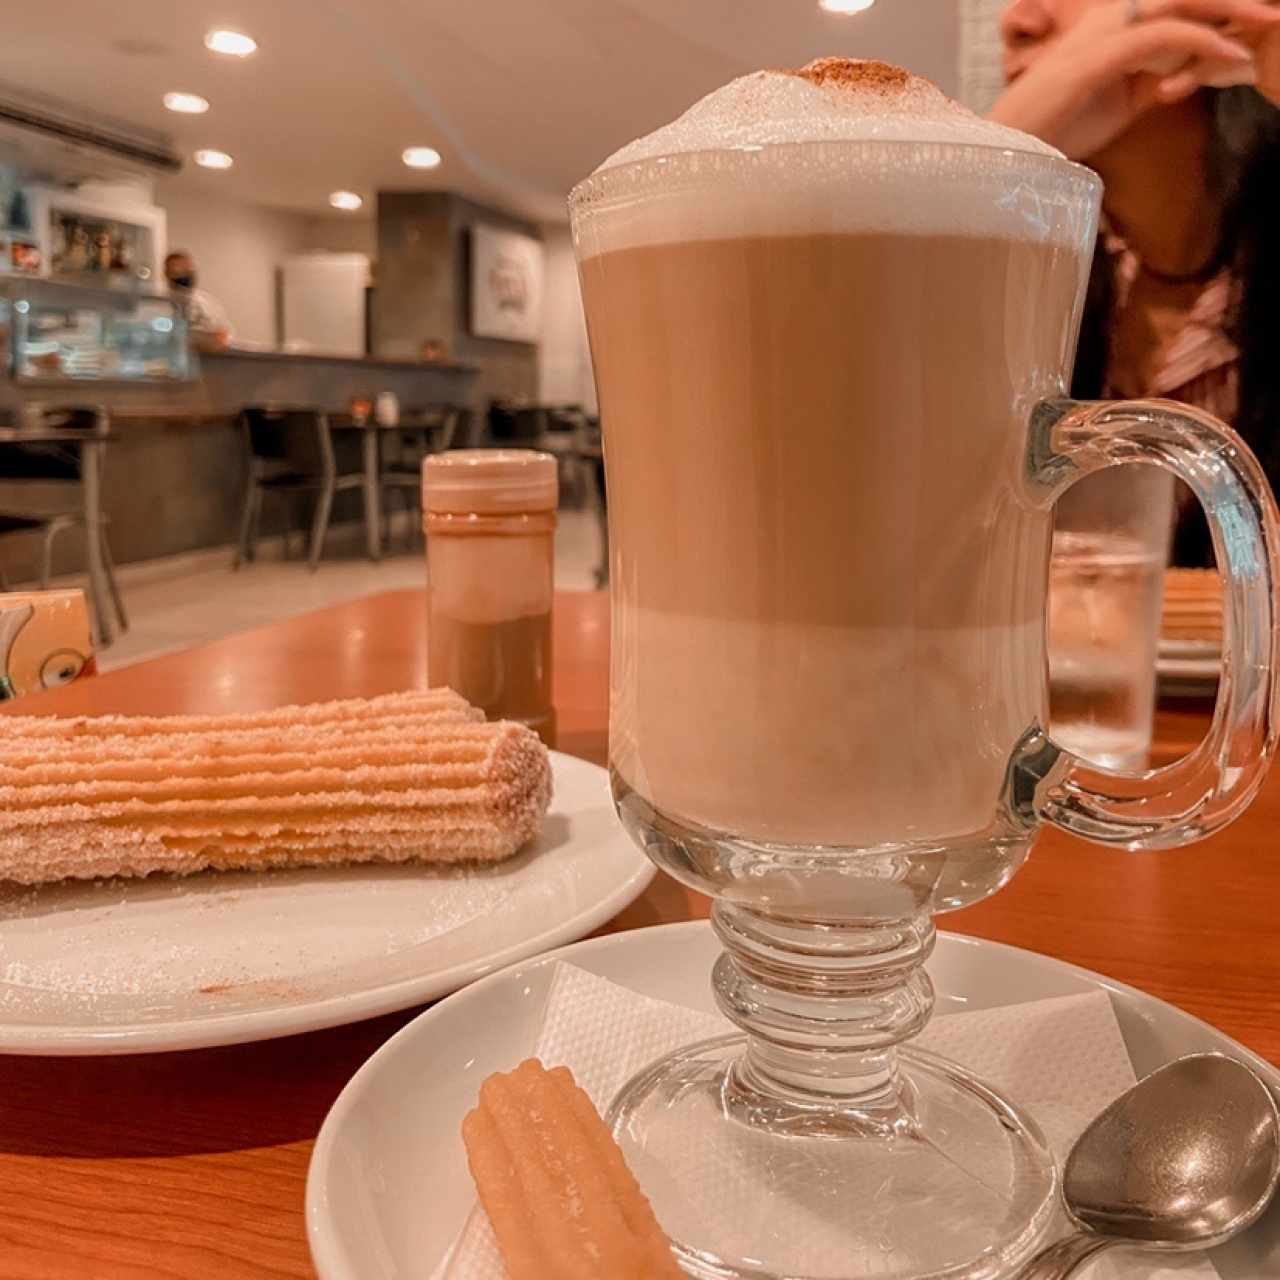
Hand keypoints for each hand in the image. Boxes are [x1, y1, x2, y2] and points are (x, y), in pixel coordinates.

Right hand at [990, 0, 1279, 158]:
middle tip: (1273, 10)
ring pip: (1182, 5)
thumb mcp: (1116, 103)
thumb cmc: (1055, 131)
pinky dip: (1205, 45)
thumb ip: (1151, 82)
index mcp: (1112, 25)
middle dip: (1232, 0)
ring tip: (1269, 23)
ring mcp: (1106, 33)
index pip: (1176, 3)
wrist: (1008, 152)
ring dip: (1232, 12)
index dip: (1217, 4)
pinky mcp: (1103, 55)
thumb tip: (1188, 74)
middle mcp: (1110, 18)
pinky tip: (1234, 56)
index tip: (1256, 15)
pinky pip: (1167, 38)